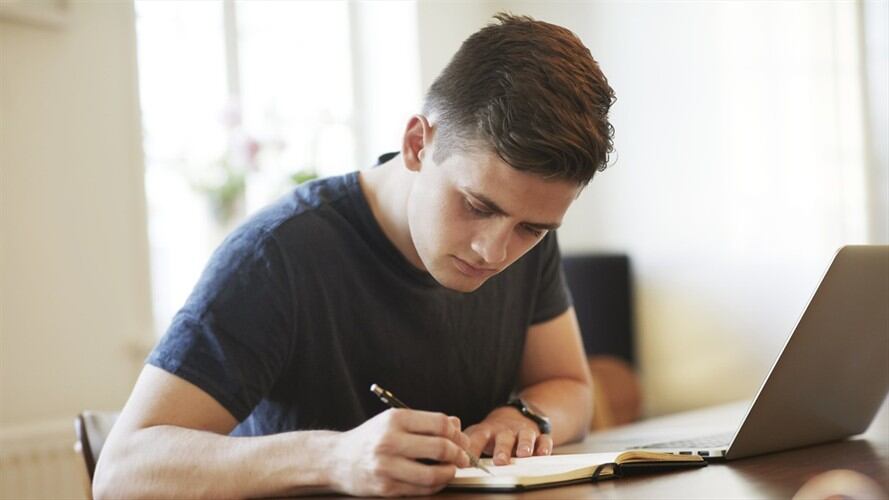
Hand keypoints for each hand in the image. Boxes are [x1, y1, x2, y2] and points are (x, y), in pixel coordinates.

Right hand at [328, 408, 470, 496]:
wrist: (336, 459)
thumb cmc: (369, 439)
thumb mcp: (393, 421)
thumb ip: (425, 422)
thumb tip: (456, 425)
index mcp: (395, 419)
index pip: (438, 423)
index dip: (456, 434)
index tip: (462, 440)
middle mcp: (390, 440)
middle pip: (439, 447)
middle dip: (459, 455)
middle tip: (464, 458)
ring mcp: (387, 466)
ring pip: (432, 473)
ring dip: (449, 473)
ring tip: (452, 470)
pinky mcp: (385, 487)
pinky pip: (420, 489)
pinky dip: (435, 486)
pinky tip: (437, 481)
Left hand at [464, 406, 552, 465]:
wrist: (515, 415)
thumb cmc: (492, 432)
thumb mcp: (477, 433)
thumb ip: (466, 443)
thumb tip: (449, 453)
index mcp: (487, 431)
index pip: (477, 438)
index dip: (472, 449)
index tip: (467, 460)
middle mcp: (505, 431)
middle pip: (503, 439)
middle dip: (502, 450)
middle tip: (499, 461)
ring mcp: (523, 432)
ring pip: (525, 437)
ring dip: (524, 445)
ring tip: (523, 454)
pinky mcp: (539, 436)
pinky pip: (544, 439)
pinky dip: (544, 446)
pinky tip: (543, 453)